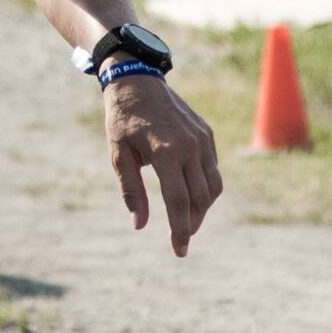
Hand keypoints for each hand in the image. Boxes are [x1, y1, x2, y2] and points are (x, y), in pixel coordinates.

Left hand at [104, 68, 222, 254]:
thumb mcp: (118, 156)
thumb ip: (132, 191)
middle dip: (192, 224)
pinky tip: (192, 194)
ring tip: (187, 221)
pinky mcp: (207, 134)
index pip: (179, 202)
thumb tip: (140, 225)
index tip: (179, 251)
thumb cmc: (123, 121)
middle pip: (200, 199)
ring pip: (213, 186)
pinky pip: (212, 169)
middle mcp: (190, 146)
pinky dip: (206, 187)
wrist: (137, 81)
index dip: (180, 231)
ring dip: (202, 208)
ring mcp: (202, 139)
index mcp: (166, 152)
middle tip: (181, 240)